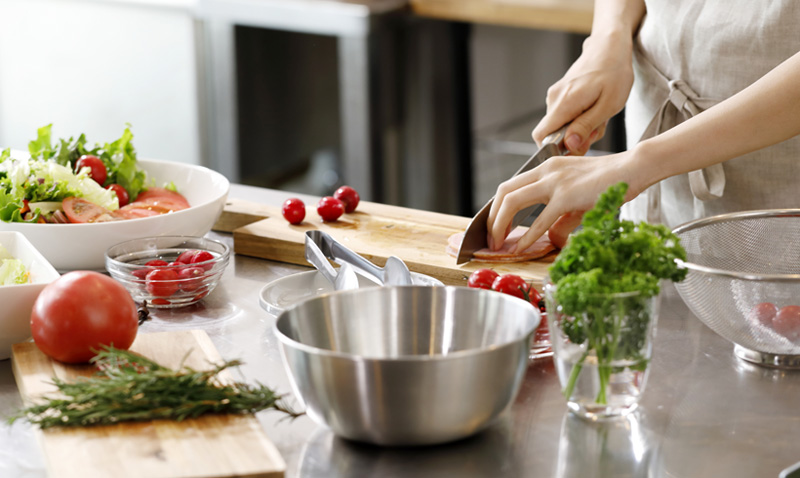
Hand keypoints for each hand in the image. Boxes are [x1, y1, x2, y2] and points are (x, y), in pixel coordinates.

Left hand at [486, 152, 638, 252]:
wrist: (634, 168)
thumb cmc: (611, 182)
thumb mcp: (579, 200)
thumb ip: (562, 219)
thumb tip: (551, 239)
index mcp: (546, 168)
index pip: (511, 186)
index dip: (497, 207)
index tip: (493, 227)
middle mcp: (546, 171)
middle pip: (504, 191)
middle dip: (491, 217)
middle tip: (490, 238)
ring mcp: (555, 181)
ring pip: (512, 200)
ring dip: (500, 224)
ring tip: (497, 243)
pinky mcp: (567, 195)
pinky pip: (540, 219)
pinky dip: (526, 236)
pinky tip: (520, 248)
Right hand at [532, 33, 634, 155]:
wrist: (610, 47)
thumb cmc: (614, 73)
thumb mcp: (608, 105)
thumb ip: (586, 126)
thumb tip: (569, 145)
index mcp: (564, 103)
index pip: (541, 136)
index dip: (555, 148)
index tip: (576, 147)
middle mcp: (554, 99)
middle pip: (554, 133)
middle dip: (575, 138)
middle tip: (598, 127)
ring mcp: (556, 95)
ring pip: (561, 124)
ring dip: (580, 127)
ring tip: (600, 114)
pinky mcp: (560, 93)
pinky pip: (565, 114)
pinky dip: (580, 117)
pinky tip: (595, 108)